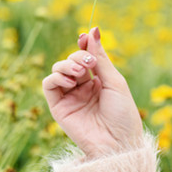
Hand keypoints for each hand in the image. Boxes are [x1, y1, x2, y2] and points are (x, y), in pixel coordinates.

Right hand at [42, 27, 142, 158]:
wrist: (117, 142)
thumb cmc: (122, 113)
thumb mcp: (114, 80)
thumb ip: (99, 57)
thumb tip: (92, 30)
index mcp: (99, 80)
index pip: (86, 56)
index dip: (84, 45)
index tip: (84, 36)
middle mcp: (83, 87)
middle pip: (72, 60)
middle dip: (78, 55)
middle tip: (88, 64)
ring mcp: (70, 96)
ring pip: (58, 69)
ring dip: (67, 64)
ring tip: (80, 71)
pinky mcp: (58, 107)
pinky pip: (48, 84)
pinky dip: (56, 76)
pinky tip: (71, 80)